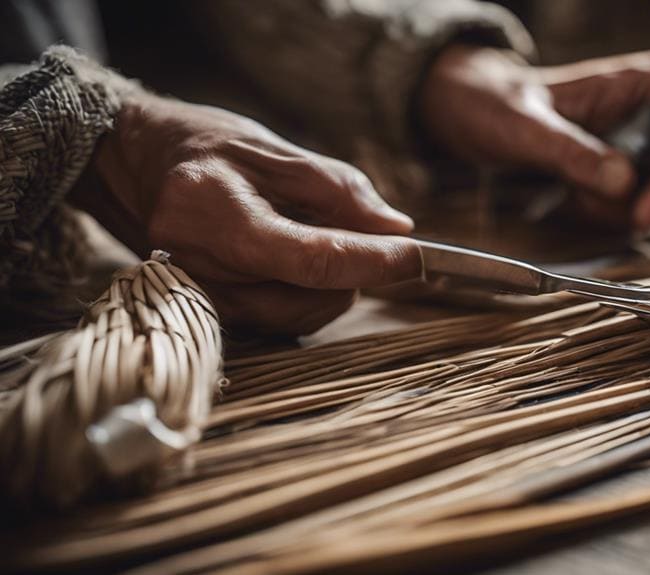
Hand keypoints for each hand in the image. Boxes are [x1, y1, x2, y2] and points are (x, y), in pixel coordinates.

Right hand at [75, 94, 419, 334]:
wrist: (130, 160)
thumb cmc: (204, 144)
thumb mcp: (276, 149)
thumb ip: (340, 191)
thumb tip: (397, 231)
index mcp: (213, 210)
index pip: (310, 258)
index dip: (371, 263)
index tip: (415, 256)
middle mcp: (197, 263)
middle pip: (306, 296)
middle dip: (353, 274)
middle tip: (364, 237)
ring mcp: (195, 294)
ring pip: (295, 316)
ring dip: (330, 288)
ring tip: (321, 240)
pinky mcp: (203, 310)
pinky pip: (274, 320)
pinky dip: (304, 296)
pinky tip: (298, 262)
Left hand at [420, 47, 649, 229]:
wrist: (482, 115)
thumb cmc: (500, 106)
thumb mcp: (524, 126)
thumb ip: (570, 150)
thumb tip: (624, 182)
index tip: (641, 213)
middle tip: (624, 217)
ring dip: (643, 213)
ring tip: (582, 200)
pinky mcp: (649, 175)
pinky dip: (627, 220)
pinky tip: (584, 205)